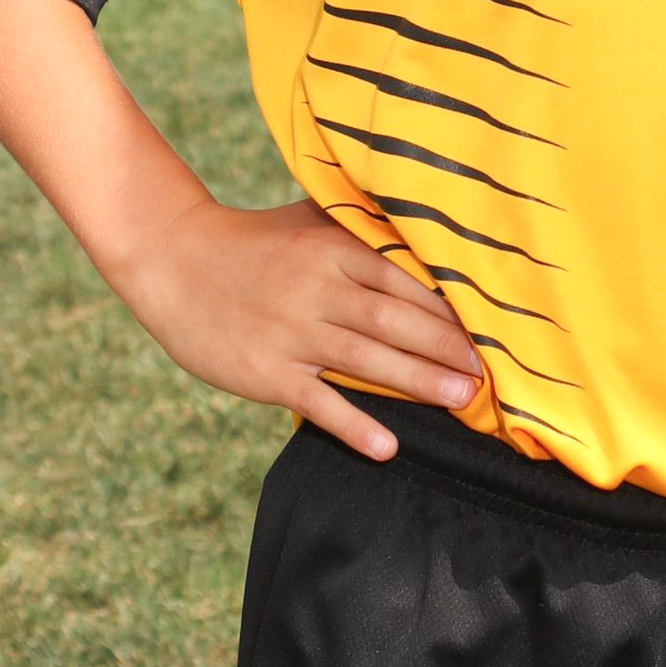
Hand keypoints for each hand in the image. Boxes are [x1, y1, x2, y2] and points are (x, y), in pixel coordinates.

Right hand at [112, 193, 481, 460]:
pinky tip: (387, 446)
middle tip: (491, 372)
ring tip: (462, 399)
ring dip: (418, 382)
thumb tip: (418, 219)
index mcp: (333, 249)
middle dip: (447, 347)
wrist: (174, 260)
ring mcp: (291, 333)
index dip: (449, 306)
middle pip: (396, 320)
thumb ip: (358, 223)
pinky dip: (353, 424)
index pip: (405, 279)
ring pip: (366, 359)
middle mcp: (318, 289)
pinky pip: (317, 402)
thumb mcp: (307, 219)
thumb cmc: (252, 241)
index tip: (488, 327)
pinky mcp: (266, 372)